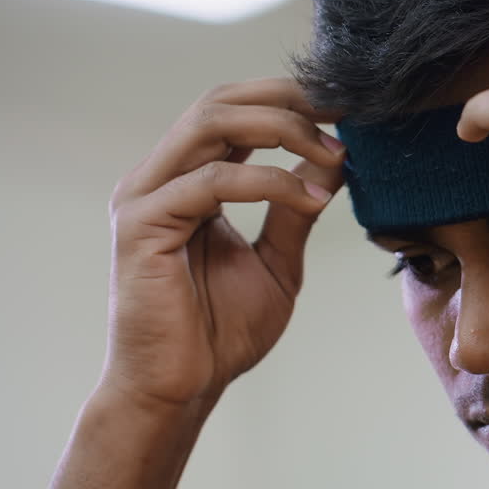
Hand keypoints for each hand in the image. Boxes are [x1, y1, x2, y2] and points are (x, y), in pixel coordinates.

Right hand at [102, 77, 343, 410]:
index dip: (288, 100)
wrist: (182, 389)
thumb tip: (333, 160)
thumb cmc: (219, 333)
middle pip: (219, 101)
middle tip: (344, 113)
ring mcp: (146, 196)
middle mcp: (160, 178)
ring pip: (211, 124)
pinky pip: (211, 181)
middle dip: (287, 99)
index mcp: (188, 181)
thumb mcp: (277, 261)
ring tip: (336, 152)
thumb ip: (297, 210)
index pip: (232, 111)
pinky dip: (269, 182)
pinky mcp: (142, 225)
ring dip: (283, 130)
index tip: (346, 109)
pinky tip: (312, 201)